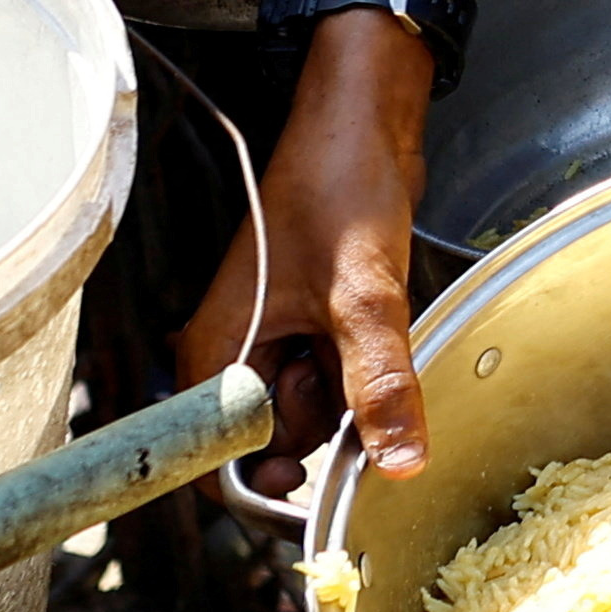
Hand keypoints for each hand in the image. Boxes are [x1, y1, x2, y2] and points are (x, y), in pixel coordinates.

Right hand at [184, 12, 437, 477]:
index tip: (314, 486)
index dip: (258, 486)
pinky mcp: (310, 327)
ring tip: (363, 328)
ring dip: (348, 394)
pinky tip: (376, 323)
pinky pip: (337, 379)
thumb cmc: (339, 189)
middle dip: (319, 426)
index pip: (211, 464)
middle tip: (345, 364)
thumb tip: (399, 463)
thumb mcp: (364, 298)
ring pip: (312, 415)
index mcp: (215, 354)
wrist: (367, 125)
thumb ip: (379, 386)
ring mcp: (274, 340)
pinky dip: (362, 369)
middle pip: (270, 444)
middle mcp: (235, 353)